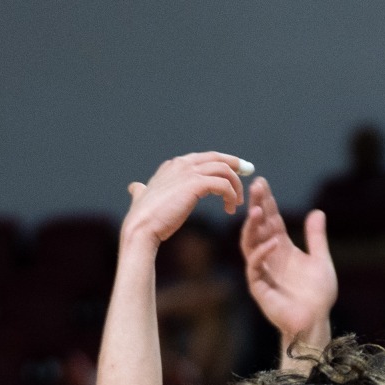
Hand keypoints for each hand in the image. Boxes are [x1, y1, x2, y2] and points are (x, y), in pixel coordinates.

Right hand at [120, 152, 248, 247]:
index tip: (235, 170)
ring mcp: (189, 172)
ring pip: (224, 170)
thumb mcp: (142, 198)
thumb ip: (141, 190)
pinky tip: (230, 208)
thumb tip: (135, 187)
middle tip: (249, 173)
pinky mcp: (196, 184)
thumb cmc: (143, 218)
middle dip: (236, 165)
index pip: (205, 157)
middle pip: (218, 158)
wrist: (141, 227)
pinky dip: (231, 195)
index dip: (222, 162)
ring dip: (235, 186)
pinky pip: (223, 184)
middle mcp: (182, 164)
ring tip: (236, 203)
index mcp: (173, 165)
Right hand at [240, 177, 335, 353]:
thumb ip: (317, 238)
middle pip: (258, 227)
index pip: (270, 220)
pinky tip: (273, 242)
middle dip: (256, 206)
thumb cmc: (318, 295)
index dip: (266, 202)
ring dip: (253, 227)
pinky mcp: (259, 287)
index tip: (261, 182)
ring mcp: (261, 271)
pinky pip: (255, 267)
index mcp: (282, 248)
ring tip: (257, 210)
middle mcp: (268, 256)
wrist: (315, 321)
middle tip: (255, 187)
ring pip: (250, 244)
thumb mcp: (321, 261)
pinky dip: (263, 253)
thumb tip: (317, 212)